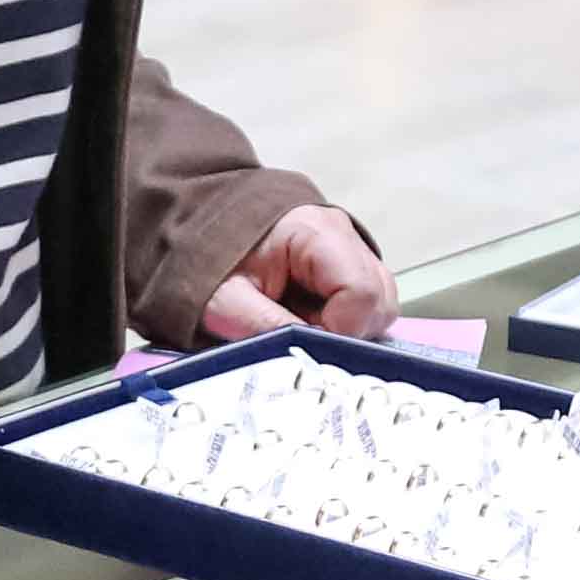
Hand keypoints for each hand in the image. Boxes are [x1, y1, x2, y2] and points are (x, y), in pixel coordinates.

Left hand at [196, 202, 395, 346]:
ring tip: (301, 321)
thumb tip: (303, 355)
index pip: (362, 292)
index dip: (339, 330)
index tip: (304, 339)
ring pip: (381, 303)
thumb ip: (263, 327)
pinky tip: (309, 315)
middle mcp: (344, 234)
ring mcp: (351, 247)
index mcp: (317, 232)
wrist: (198, 223)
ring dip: (347, 327)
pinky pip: (368, 301)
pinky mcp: (348, 263)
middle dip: (346, 331)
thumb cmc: (209, 256)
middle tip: (300, 331)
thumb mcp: (224, 298)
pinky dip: (344, 319)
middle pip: (380, 299)